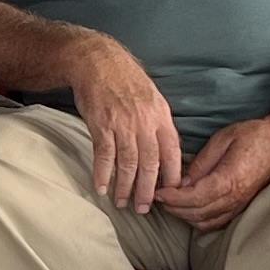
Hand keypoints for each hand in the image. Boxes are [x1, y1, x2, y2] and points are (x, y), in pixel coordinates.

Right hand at [69, 35, 183, 213]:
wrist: (97, 61)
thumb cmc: (125, 79)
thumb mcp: (152, 97)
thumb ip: (158, 123)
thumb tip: (165, 150)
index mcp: (161, 115)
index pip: (172, 152)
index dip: (171, 176)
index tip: (169, 193)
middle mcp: (144, 121)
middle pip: (150, 163)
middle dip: (147, 190)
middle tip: (144, 208)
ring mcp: (122, 123)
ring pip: (127, 163)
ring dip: (124, 186)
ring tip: (122, 202)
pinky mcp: (101, 124)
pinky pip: (104, 155)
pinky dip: (102, 174)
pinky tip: (101, 187)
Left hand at [157, 117, 269, 232]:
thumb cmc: (254, 136)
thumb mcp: (223, 139)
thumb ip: (201, 162)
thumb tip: (183, 182)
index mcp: (229, 180)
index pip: (193, 198)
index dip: (172, 198)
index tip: (158, 192)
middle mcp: (235, 198)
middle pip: (196, 214)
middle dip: (174, 208)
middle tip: (159, 196)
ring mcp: (239, 206)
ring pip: (204, 222)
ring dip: (184, 215)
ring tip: (171, 202)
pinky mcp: (241, 208)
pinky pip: (215, 223)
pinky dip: (198, 220)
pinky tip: (189, 208)